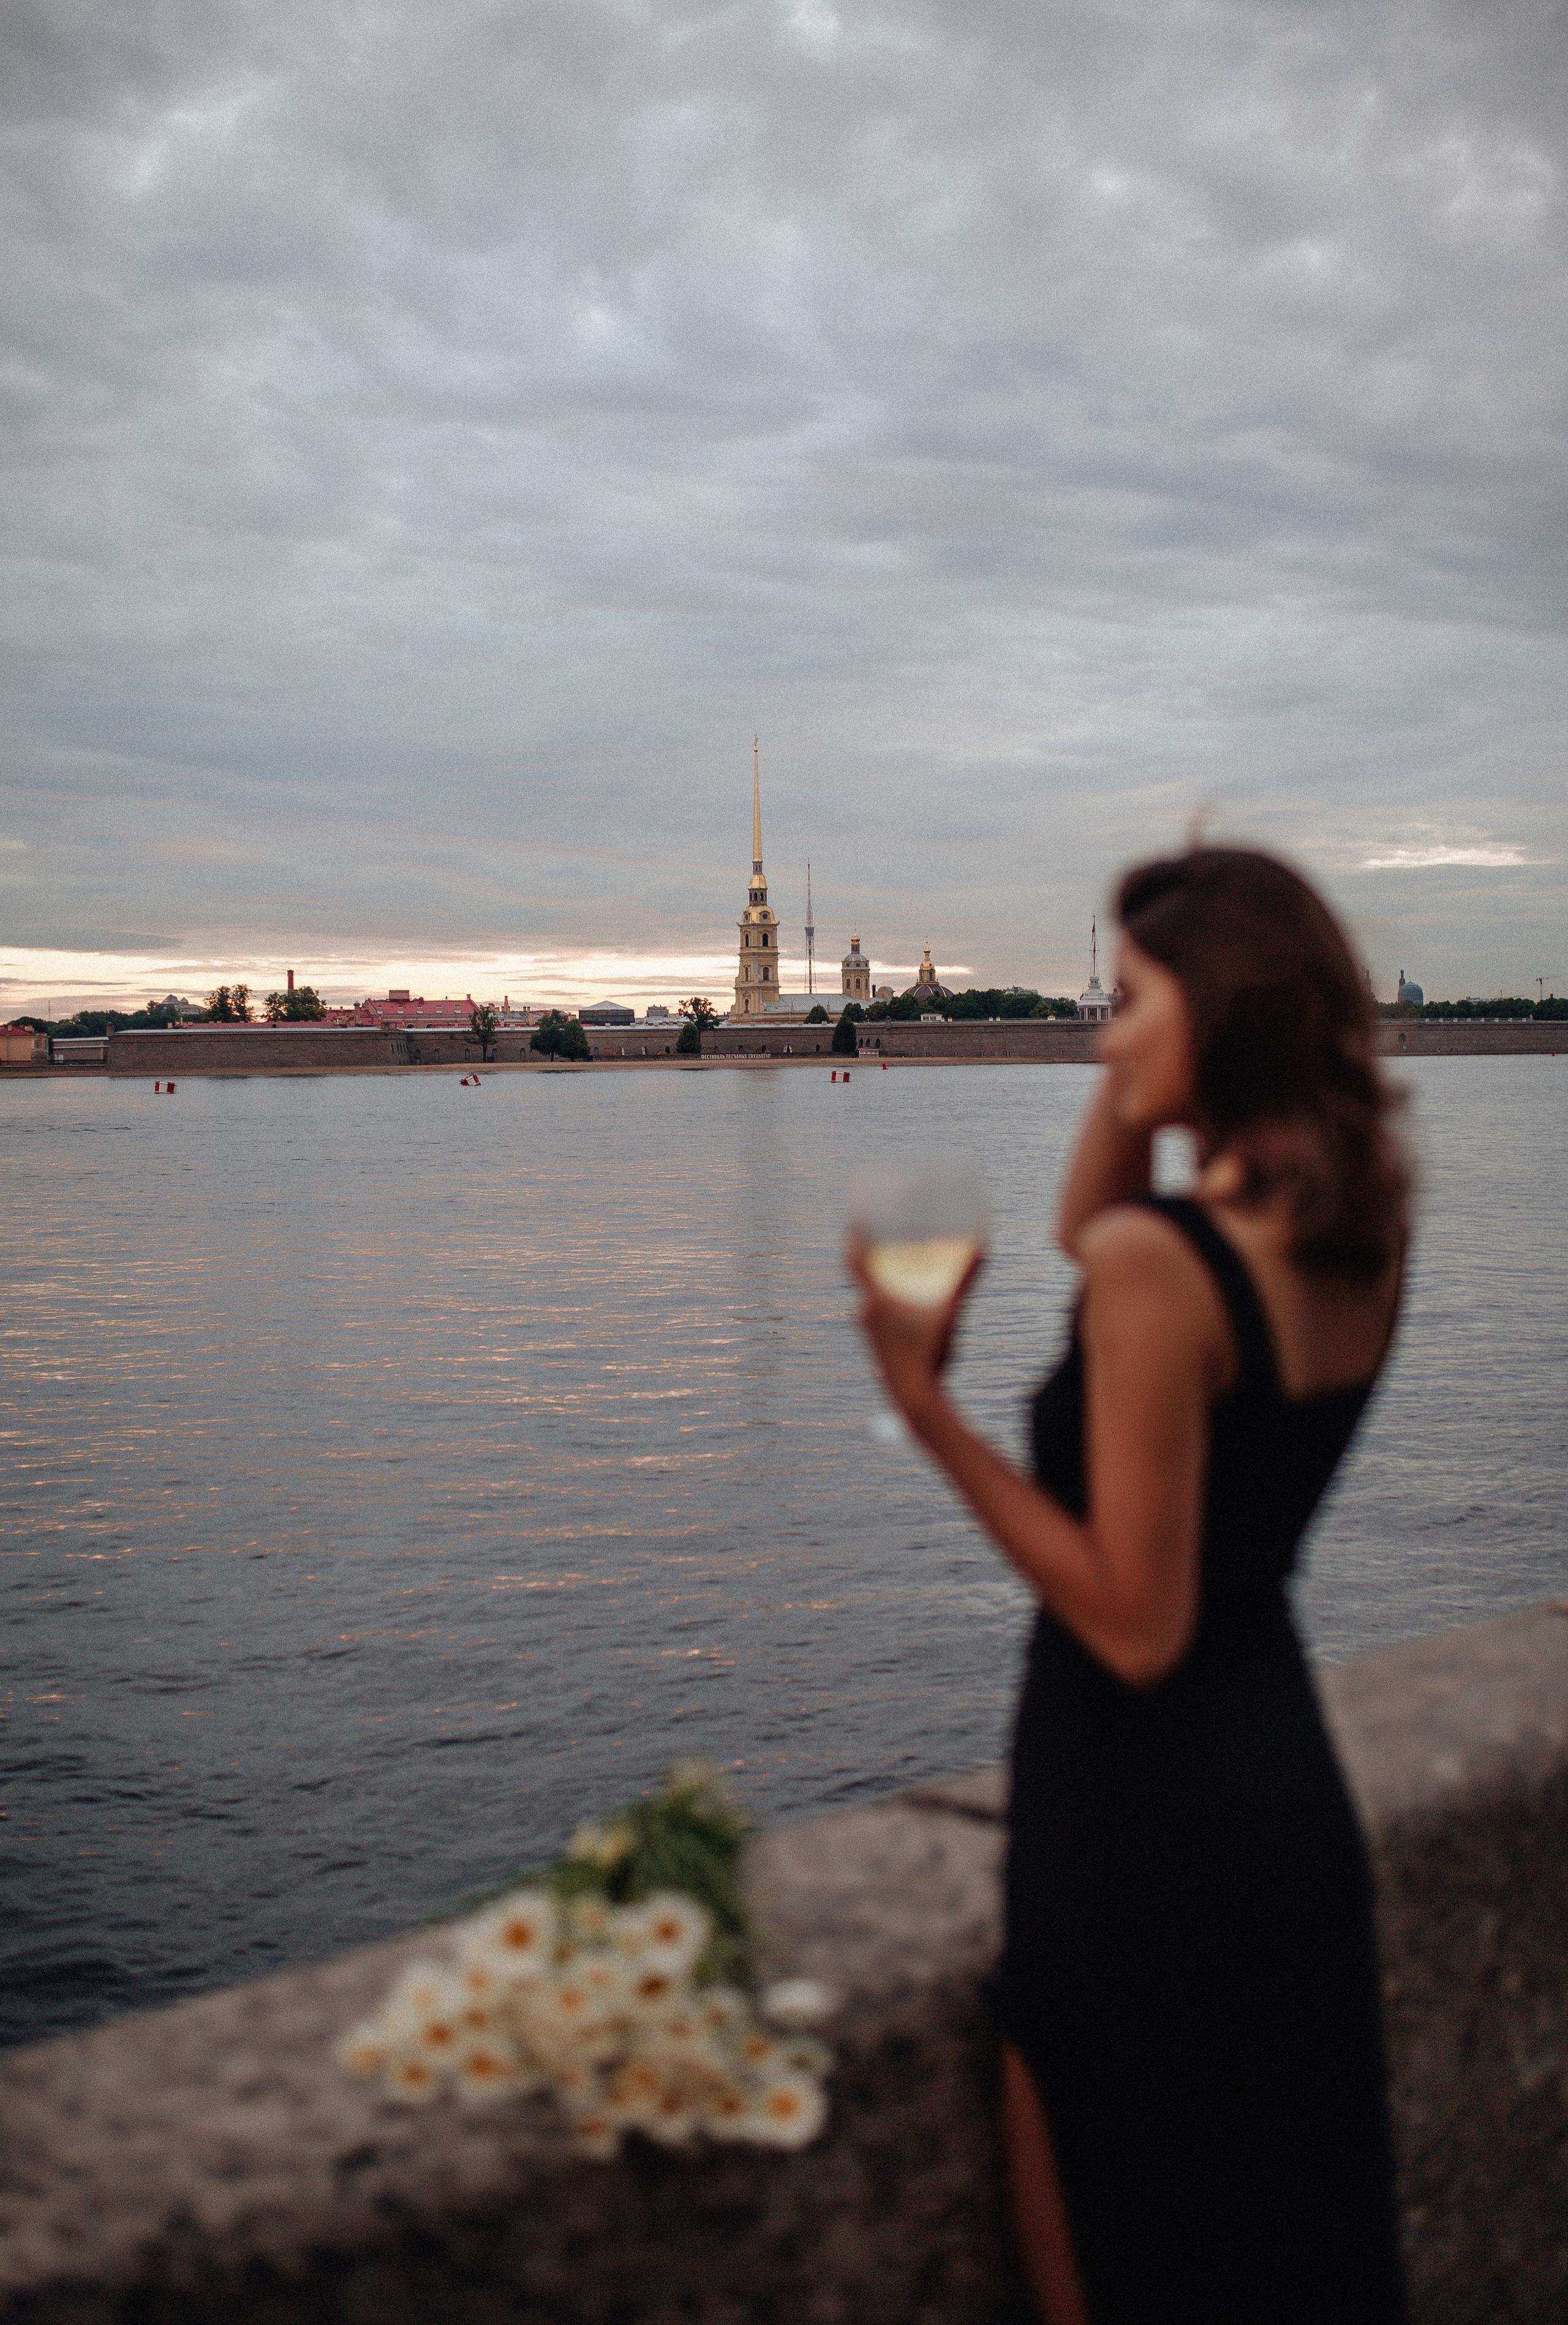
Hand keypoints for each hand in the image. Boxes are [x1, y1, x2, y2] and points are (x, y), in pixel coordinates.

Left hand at [847, 1235, 983, 1433]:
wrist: (914, 1397)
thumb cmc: (929, 1354)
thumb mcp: (950, 1313)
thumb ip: (964, 1280)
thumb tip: (981, 1249)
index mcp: (876, 1300)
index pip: (855, 1260)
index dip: (855, 1236)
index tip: (857, 1219)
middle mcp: (865, 1313)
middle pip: (865, 1276)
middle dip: (877, 1257)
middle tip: (889, 1239)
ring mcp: (868, 1331)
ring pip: (872, 1297)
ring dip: (884, 1282)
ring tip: (901, 1269)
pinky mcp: (876, 1344)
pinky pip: (876, 1314)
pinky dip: (888, 1301)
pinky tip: (907, 1305)